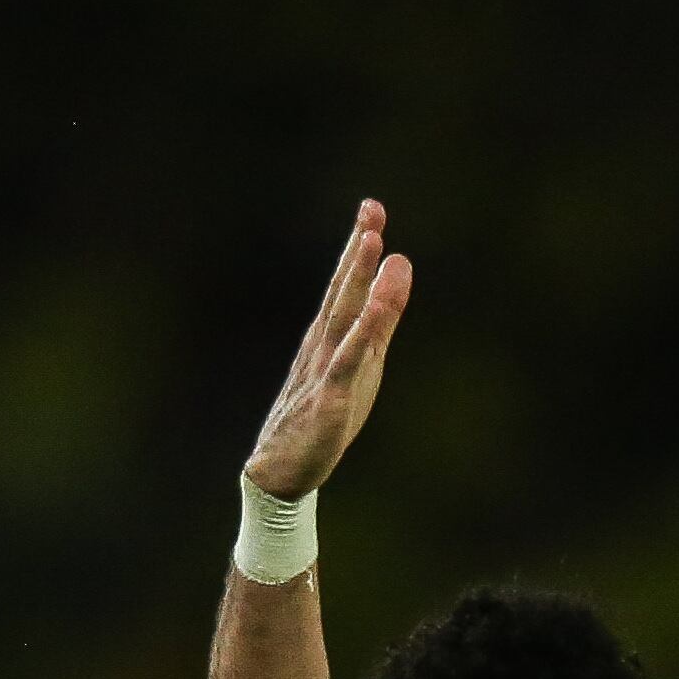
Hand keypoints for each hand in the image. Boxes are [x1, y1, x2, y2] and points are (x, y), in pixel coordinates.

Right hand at [243, 200, 414, 500]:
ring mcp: (323, 371)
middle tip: (371, 210)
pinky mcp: (328, 400)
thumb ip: (380, 323)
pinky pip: (346, 363)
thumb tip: (395, 280)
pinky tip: (374, 311)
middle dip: (357, 251)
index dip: (358, 249)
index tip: (372, 209)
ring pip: (343, 320)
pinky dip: (361, 335)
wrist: (283, 470)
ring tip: (373, 243)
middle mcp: (323, 346)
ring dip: (356, 280)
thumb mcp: (362, 365)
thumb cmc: (324, 415)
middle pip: (342, 292)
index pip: (345, 286)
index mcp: (330, 337)